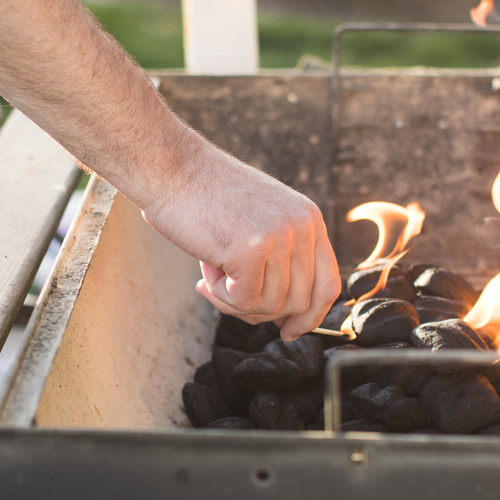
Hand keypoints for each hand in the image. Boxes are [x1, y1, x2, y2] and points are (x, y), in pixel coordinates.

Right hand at [140, 149, 340, 340]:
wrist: (171, 167)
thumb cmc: (206, 199)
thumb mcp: (261, 220)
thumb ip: (280, 259)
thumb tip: (285, 317)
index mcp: (310, 218)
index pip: (328, 284)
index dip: (311, 316)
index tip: (289, 331)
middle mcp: (302, 226)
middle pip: (298, 302)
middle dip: (261, 310)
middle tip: (226, 291)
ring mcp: (279, 236)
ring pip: (270, 306)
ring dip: (234, 299)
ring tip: (213, 269)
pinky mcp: (250, 249)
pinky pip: (243, 301)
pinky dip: (220, 295)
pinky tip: (206, 268)